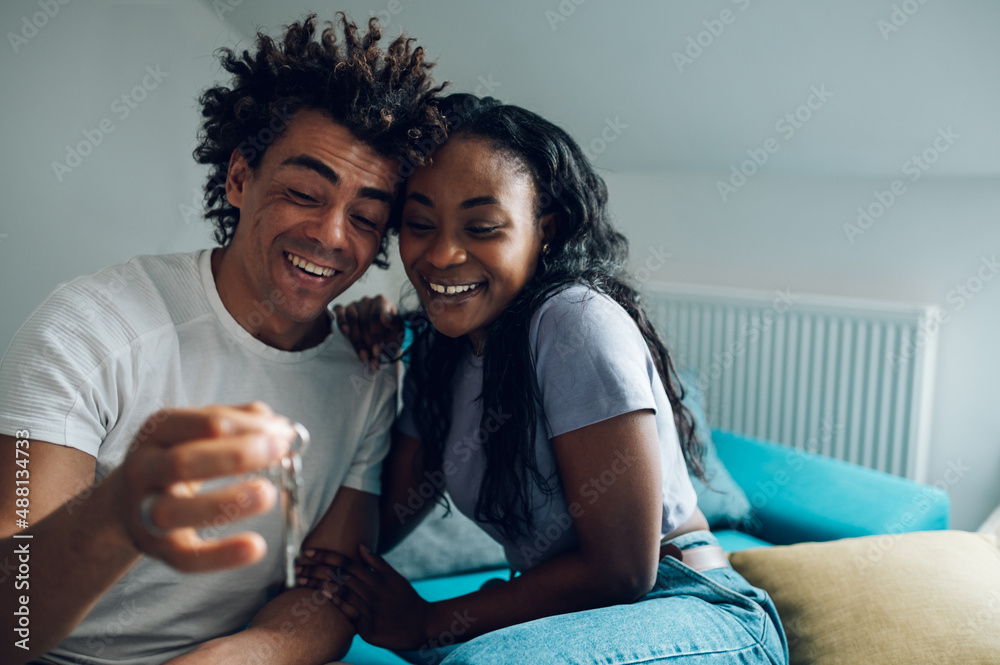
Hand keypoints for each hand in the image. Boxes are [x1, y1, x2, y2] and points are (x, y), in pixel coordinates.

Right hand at [112, 402, 296, 571]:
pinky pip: (188, 558)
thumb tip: (281, 427)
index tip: (282, 432)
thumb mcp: (195, 432)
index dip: (249, 426)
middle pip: (185, 462)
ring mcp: (146, 512)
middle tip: (279, 451)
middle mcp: (144, 469)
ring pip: (179, 511)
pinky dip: (222, 555)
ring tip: (269, 493)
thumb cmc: (175, 459)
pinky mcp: (159, 550)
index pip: (205, 422)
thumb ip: (237, 422)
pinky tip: (256, 546)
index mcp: (158, 431)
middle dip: (238, 455)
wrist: (123, 505)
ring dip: (229, 501)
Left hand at [296, 545, 430, 650]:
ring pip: (339, 593)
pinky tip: (321, 596)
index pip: (346, 562)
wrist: (422, 625)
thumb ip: (376, 563)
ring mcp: (369, 609)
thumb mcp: (395, 577)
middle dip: (315, 569)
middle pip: (338, 576)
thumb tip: (359, 546)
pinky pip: (348, 613)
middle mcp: (371, 591)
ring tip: (299, 580)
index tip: (308, 551)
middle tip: (295, 566)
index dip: (326, 555)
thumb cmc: (407, 600)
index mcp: (376, 578)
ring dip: (317, 585)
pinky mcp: (368, 627)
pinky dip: (335, 603)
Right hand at [333, 295, 403, 370]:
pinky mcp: (341, 310)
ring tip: (364, 356)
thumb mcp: (397, 331)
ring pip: (352, 320)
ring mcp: (353, 305)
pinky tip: (346, 332)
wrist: (379, 342)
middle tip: (373, 357)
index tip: (379, 350)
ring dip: (357, 341)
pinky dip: (342, 322)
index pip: (376, 316)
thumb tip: (385, 319)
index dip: (377, 335)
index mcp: (381, 302)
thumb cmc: (389, 334)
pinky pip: (339, 313)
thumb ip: (396, 325)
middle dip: (369, 342)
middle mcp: (367, 301)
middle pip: (365, 321)